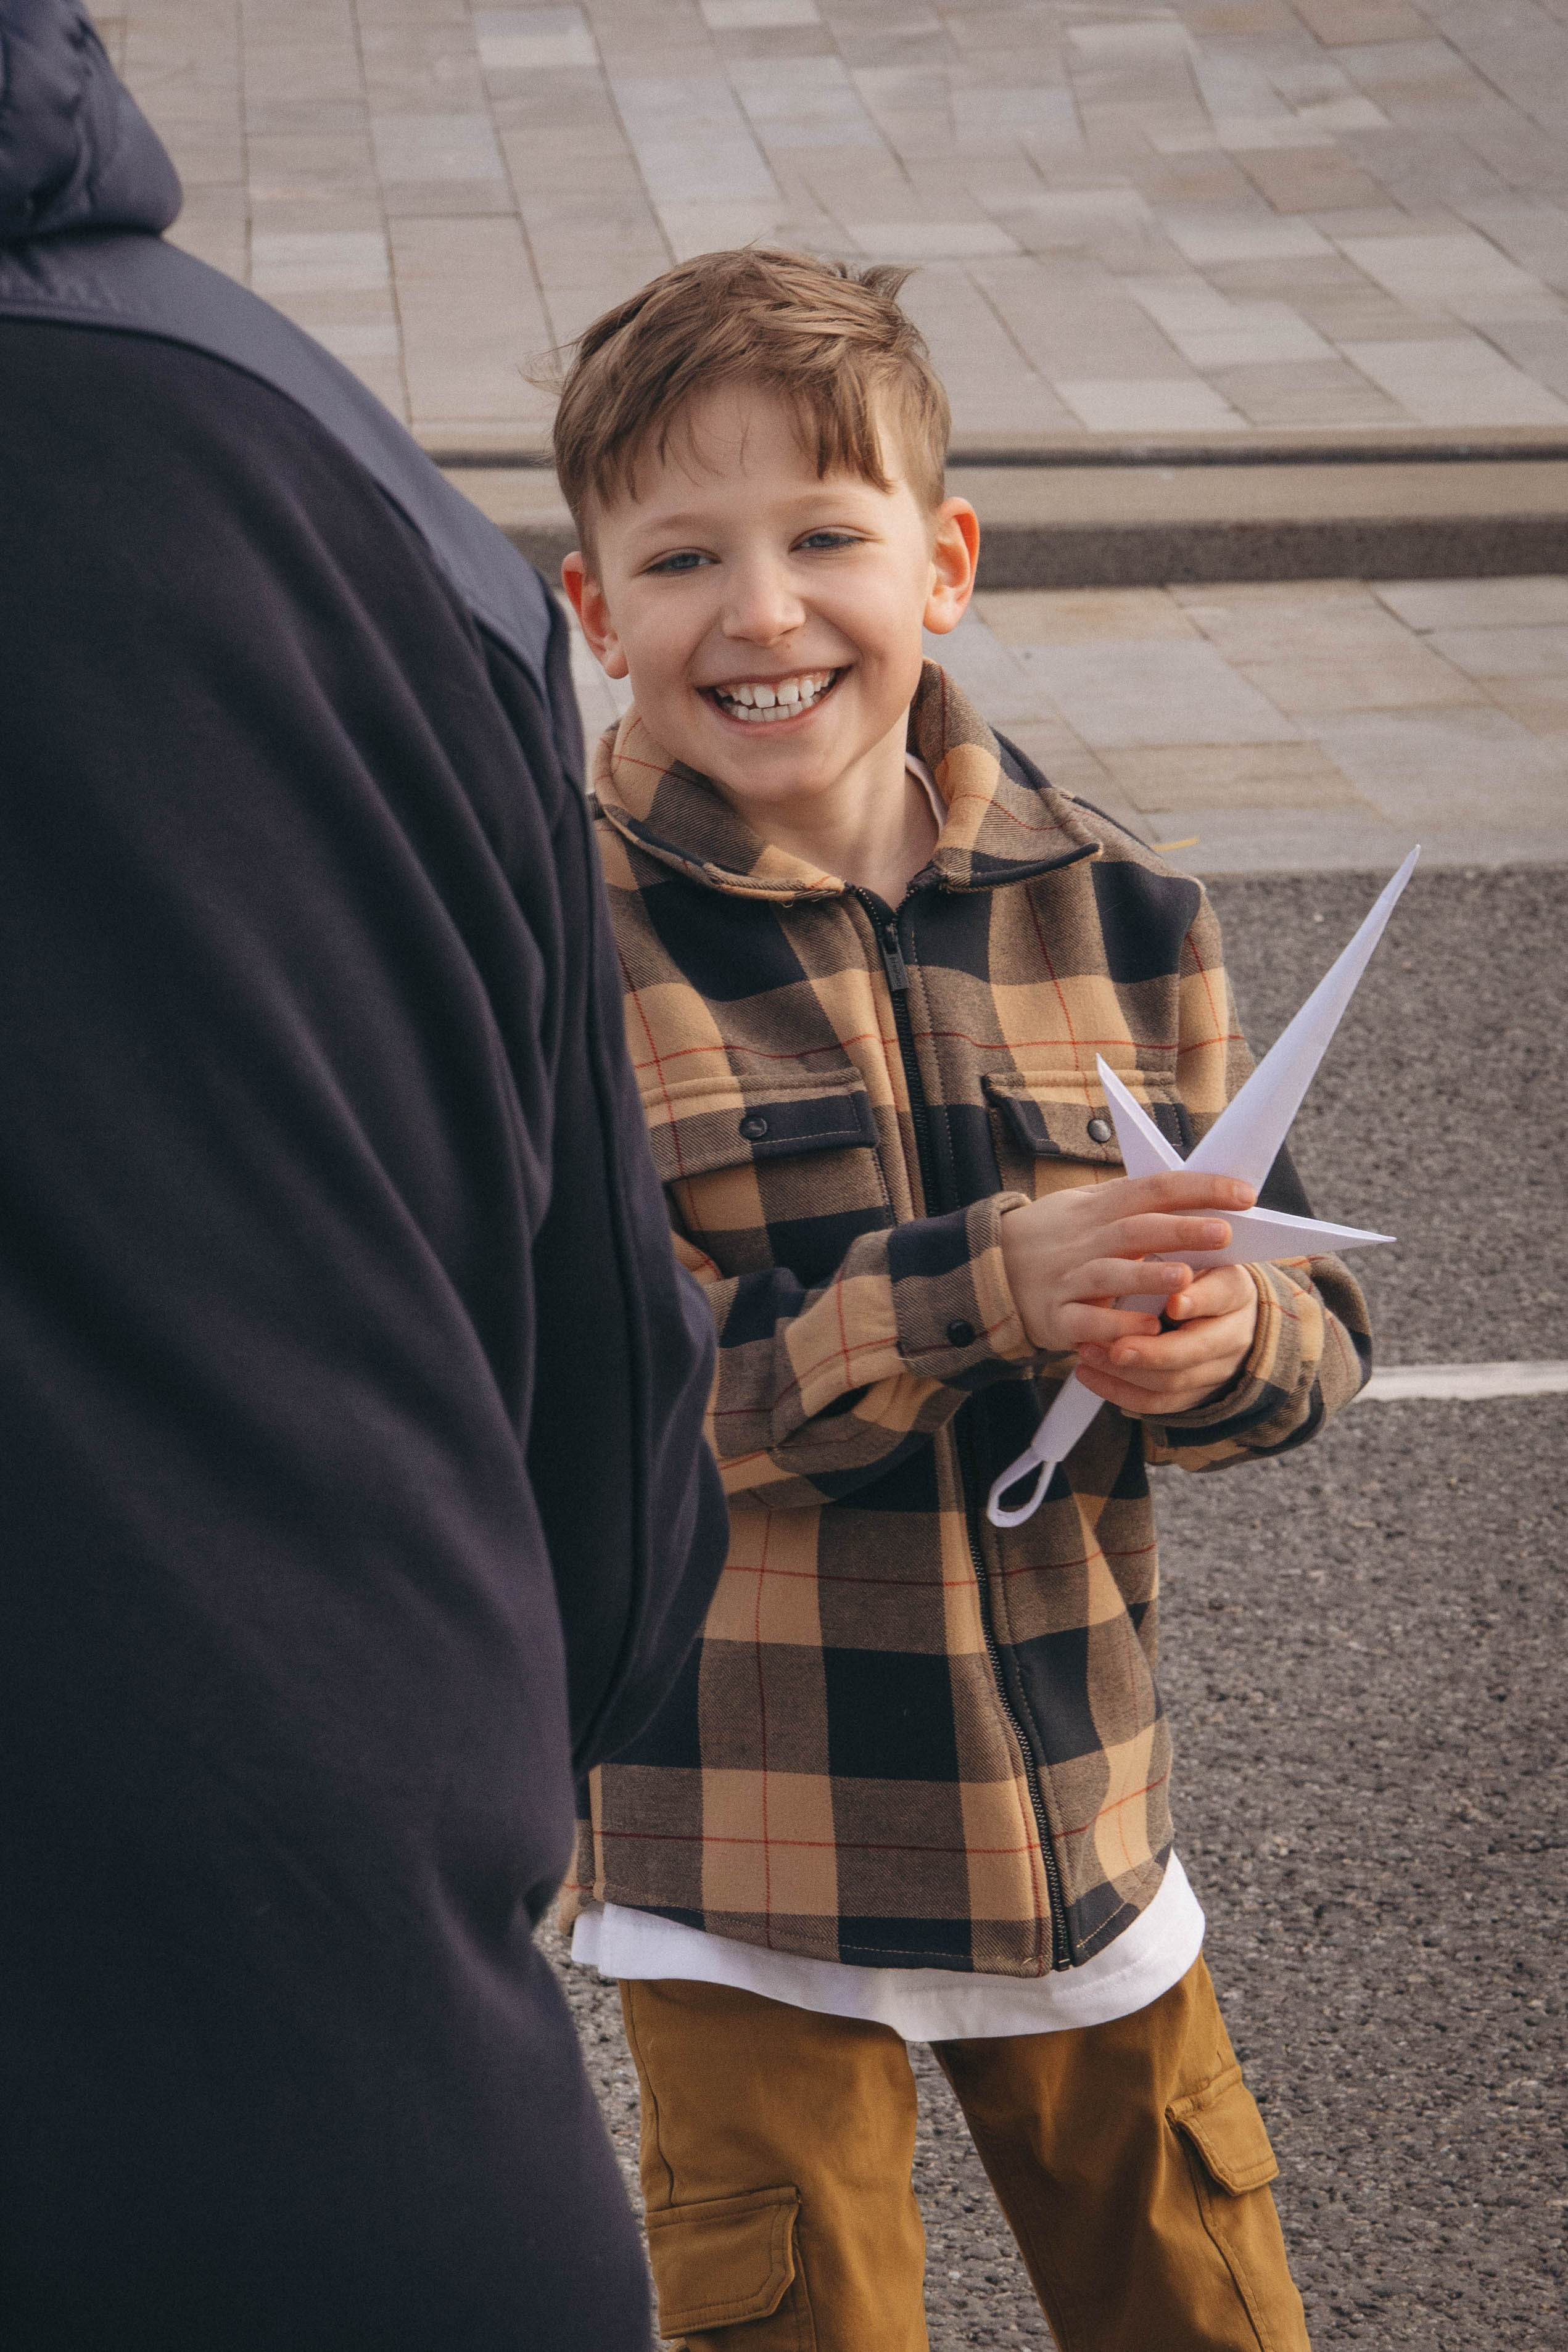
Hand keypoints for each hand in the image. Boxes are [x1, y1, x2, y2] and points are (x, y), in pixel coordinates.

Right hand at [998, 1171, 1255, 1356]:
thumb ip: (1131, 1201)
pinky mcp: (1056, 1318)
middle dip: (1180, 1229)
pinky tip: (1149, 1329)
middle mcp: (1084, 1240)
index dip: (1200, 1188)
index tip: (1244, 1193)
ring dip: (1148, 1277)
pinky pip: (1088, 1323)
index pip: (1154, 1189)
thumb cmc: (1052, 1236)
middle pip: (1136, 1229)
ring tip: (1185, 1277)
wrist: (986, 1267)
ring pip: (1110, 1275)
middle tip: (1224, 1231)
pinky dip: (1117, 1326)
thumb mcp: (1084, 1206)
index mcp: (1099, 1207)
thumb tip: (1194, 1190)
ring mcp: (1068, 1279)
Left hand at [1074, 1263, 1260, 1417]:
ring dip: (1127, 1372)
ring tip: (1086, 1352)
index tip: (1173, 1301)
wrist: (1216, 1310)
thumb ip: (1177, 1246)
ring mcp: (1213, 1368)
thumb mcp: (1194, 1252)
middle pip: (1197, 1350)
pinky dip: (1118, 1391)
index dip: (1199, 1301)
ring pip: (1173, 1382)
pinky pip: (1155, 1403)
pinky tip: (1087, 1373)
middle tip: (1117, 1347)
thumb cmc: (1193, 1269)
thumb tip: (1157, 1221)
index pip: (1223, 1296)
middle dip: (1155, 1353)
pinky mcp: (1190, 1393)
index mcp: (1234, 1290)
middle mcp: (1231, 1334)